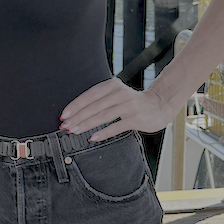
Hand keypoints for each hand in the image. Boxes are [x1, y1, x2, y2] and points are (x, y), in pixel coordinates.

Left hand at [60, 77, 176, 142]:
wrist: (160, 105)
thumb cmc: (133, 102)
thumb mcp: (117, 95)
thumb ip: (101, 100)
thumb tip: (77, 113)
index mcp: (113, 85)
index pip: (90, 95)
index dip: (75, 105)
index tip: (64, 115)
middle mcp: (120, 93)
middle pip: (94, 106)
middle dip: (77, 117)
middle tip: (65, 126)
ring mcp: (128, 105)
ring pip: (102, 116)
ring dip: (86, 124)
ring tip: (74, 131)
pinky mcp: (135, 118)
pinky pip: (115, 126)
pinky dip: (103, 132)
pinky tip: (92, 137)